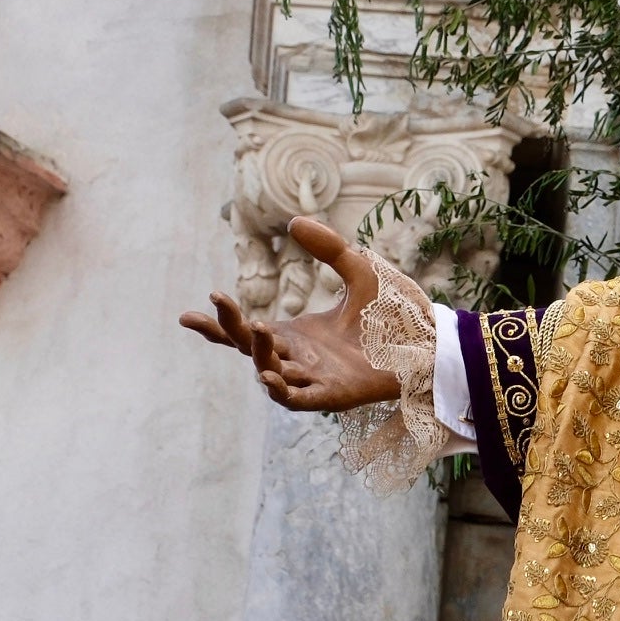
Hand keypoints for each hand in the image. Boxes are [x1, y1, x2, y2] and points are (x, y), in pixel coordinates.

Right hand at [179, 217, 405, 410]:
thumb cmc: (395, 313)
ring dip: (259, 355)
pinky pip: (298, 399)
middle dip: (229, 330)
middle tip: (218, 304)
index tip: (189, 313)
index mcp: (297, 335)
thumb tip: (294, 221)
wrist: (430, 342)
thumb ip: (329, 248)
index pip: (246, 332)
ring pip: (270, 373)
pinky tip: (267, 377)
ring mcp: (313, 379)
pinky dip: (280, 391)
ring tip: (257, 329)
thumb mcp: (359, 270)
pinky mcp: (332, 396)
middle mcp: (299, 359)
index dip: (220, 323)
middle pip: (251, 349)